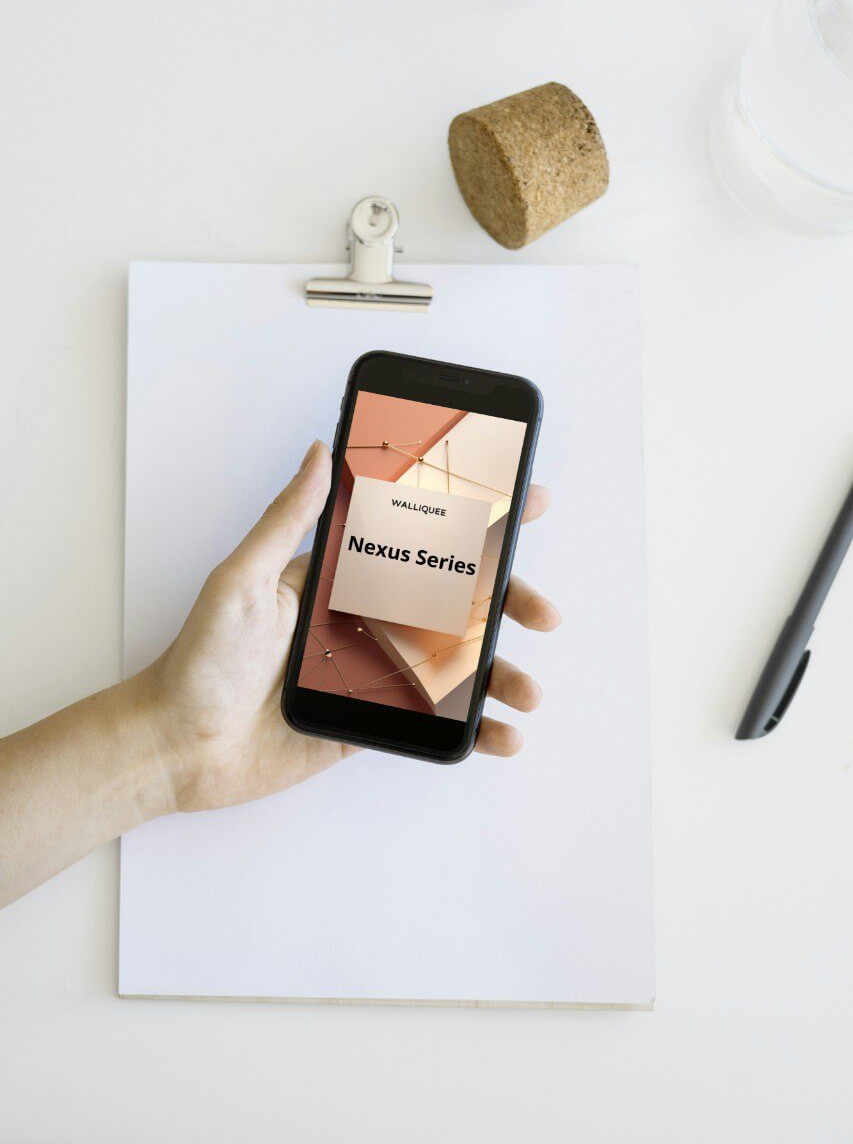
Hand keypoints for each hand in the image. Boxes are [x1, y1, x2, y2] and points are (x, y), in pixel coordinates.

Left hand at [141, 439, 560, 812]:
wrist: (180, 746)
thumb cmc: (201, 660)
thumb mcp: (242, 578)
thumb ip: (288, 520)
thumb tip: (319, 452)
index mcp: (340, 577)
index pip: (416, 538)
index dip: (473, 519)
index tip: (523, 499)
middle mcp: (365, 619)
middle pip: (454, 602)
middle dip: (508, 601)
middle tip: (542, 610)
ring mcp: (374, 672)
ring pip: (455, 664)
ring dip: (500, 673)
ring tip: (526, 689)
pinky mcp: (372, 721)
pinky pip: (434, 721)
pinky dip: (473, 729)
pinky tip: (501, 735)